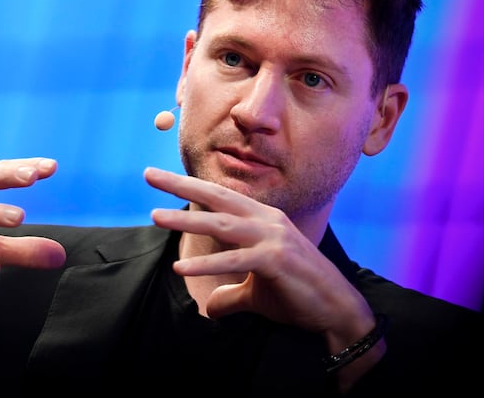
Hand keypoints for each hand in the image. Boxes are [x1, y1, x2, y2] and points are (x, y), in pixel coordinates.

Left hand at [143, 166, 376, 347]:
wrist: (337, 311)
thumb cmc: (297, 294)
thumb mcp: (255, 291)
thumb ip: (230, 295)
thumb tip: (209, 308)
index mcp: (262, 218)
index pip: (219, 197)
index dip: (189, 186)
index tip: (159, 177)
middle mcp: (266, 220)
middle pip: (216, 198)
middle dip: (181, 185)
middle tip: (148, 174)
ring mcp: (273, 238)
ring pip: (222, 225)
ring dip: (187, 221)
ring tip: (156, 216)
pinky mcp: (277, 260)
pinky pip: (235, 261)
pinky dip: (208, 264)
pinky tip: (181, 268)